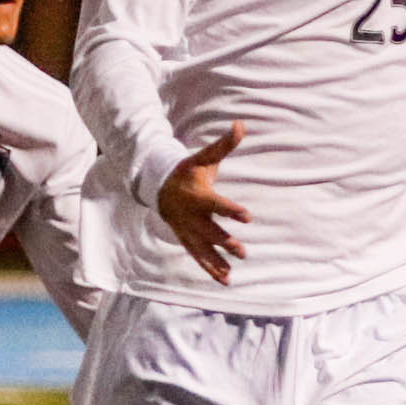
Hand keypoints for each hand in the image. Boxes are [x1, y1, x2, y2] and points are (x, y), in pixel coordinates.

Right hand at [156, 123, 250, 284]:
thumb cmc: (187, 171)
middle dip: (225, 243)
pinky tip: (225, 279)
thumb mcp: (204, 157)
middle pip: (211, 231)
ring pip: (203, 249)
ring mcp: (188, 230)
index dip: (231, 210)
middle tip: (242, 251)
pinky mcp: (187, 240)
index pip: (217, 204)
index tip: (247, 217)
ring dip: (217, 260)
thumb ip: (224, 144)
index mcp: (199, 196)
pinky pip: (198, 257)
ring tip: (232, 272)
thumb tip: (241, 125)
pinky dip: (210, 268)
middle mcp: (192, 216)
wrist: (158, 187)